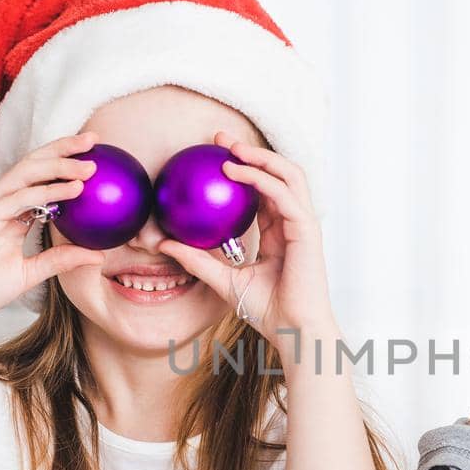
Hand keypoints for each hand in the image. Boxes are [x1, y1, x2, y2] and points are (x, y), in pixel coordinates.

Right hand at [0, 133, 107, 325]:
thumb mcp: (33, 273)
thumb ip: (62, 260)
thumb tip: (98, 254)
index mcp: (12, 210)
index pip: (40, 176)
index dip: (65, 161)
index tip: (96, 154)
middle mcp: (1, 201)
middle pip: (34, 164)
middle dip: (64, 148)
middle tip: (95, 140)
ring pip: (27, 173)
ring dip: (60, 165)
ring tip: (90, 165)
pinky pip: (20, 198)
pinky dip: (47, 192)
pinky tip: (73, 188)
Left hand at [159, 133, 336, 350]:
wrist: (294, 331)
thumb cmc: (267, 311)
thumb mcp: (224, 280)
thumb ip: (198, 261)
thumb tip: (163, 245)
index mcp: (280, 231)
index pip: (264, 189)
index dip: (243, 168)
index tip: (214, 156)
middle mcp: (293, 222)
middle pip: (278, 173)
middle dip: (250, 151)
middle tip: (220, 139)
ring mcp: (303, 224)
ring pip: (287, 174)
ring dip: (259, 156)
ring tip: (230, 148)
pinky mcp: (306, 229)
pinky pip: (283, 193)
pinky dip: (261, 177)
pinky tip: (236, 171)